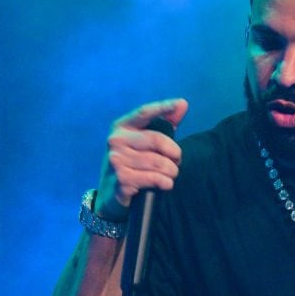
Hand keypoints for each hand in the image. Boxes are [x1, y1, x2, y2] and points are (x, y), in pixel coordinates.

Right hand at [95, 98, 188, 220]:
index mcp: (122, 126)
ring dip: (171, 171)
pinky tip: (165, 184)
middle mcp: (116, 140)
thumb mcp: (146, 141)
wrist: (112, 193)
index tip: (178, 104)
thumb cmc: (134, 162)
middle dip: (175, 153)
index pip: (144, 112)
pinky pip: (153, 178)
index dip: (162, 107)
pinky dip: (164, 182)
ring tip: (171, 174)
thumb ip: (165, 122)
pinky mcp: (121, 179)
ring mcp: (116, 160)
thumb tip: (182, 103)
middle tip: (178, 161)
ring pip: (158, 162)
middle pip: (157, 140)